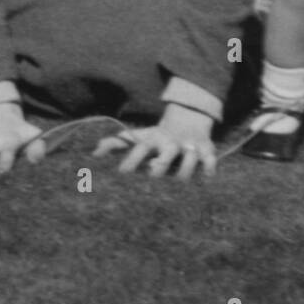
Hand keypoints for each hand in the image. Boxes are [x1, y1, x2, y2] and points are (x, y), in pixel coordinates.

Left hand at [93, 103, 215, 179]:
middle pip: (167, 153)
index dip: (131, 160)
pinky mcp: (206, 149)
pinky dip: (209, 169)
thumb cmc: (157, 137)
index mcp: (153, 140)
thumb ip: (117, 143)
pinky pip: (210, 159)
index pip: (141, 148)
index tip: (122, 174)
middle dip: (161, 166)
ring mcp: (190, 146)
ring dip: (185, 170)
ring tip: (180, 183)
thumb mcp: (139, 137)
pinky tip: (206, 180)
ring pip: (190, 158)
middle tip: (153, 179)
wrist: (188, 120)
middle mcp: (171, 142)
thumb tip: (94, 153)